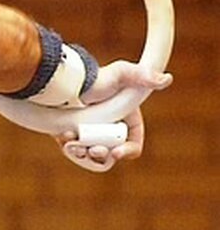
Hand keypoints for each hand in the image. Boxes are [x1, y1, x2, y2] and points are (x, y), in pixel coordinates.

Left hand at [55, 61, 171, 172]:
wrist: (66, 80)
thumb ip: (142, 76)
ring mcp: (91, 134)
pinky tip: (64, 138)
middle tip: (93, 149)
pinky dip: (69, 147)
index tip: (116, 153)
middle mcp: (110, 130)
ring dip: (83, 154)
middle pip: (110, 153)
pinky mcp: (74, 137)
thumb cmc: (97, 77)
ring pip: (91, 156)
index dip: (128, 151)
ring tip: (73, 145)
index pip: (134, 144)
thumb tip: (166, 79)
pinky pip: (74, 151)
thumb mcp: (121, 73)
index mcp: (127, 121)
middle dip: (101, 155)